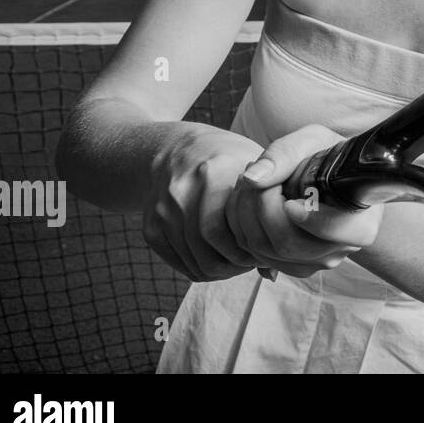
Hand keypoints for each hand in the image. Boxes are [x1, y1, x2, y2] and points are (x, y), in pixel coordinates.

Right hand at [144, 126, 263, 281]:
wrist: (179, 150)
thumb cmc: (230, 161)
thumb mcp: (255, 169)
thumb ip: (268, 208)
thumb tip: (272, 272)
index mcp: (213, 172)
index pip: (228, 228)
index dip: (249, 248)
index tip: (264, 251)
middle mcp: (183, 190)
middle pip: (208, 247)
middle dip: (234, 264)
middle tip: (250, 263)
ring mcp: (163, 209)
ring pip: (193, 259)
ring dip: (218, 270)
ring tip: (236, 263)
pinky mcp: (151, 224)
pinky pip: (177, 261)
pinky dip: (198, 268)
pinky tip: (216, 259)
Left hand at [225, 124, 383, 278]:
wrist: (329, 174)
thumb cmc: (328, 156)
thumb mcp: (313, 141)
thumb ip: (285, 154)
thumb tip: (252, 178)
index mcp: (360, 223)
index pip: (334, 231)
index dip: (308, 219)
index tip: (289, 201)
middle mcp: (339, 250)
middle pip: (288, 243)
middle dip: (260, 206)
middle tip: (254, 172)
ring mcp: (314, 262)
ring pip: (265, 251)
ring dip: (244, 213)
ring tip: (248, 180)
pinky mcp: (291, 266)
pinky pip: (255, 255)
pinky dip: (241, 226)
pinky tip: (248, 199)